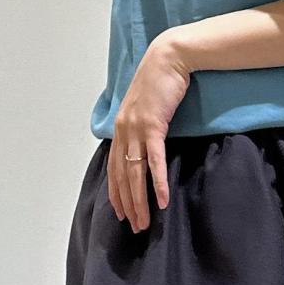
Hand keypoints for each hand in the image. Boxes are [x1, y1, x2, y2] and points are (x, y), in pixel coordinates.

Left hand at [108, 31, 191, 232]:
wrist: (169, 58)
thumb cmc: (160, 80)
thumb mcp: (146, 106)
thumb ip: (142, 125)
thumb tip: (146, 143)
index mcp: (120, 128)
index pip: (115, 168)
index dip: (116, 193)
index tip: (120, 213)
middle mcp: (123, 130)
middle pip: (122, 176)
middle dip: (127, 205)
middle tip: (134, 226)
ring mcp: (136, 129)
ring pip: (135, 174)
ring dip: (140, 201)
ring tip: (144, 222)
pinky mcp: (153, 126)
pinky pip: (155, 160)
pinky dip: (158, 182)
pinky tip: (162, 200)